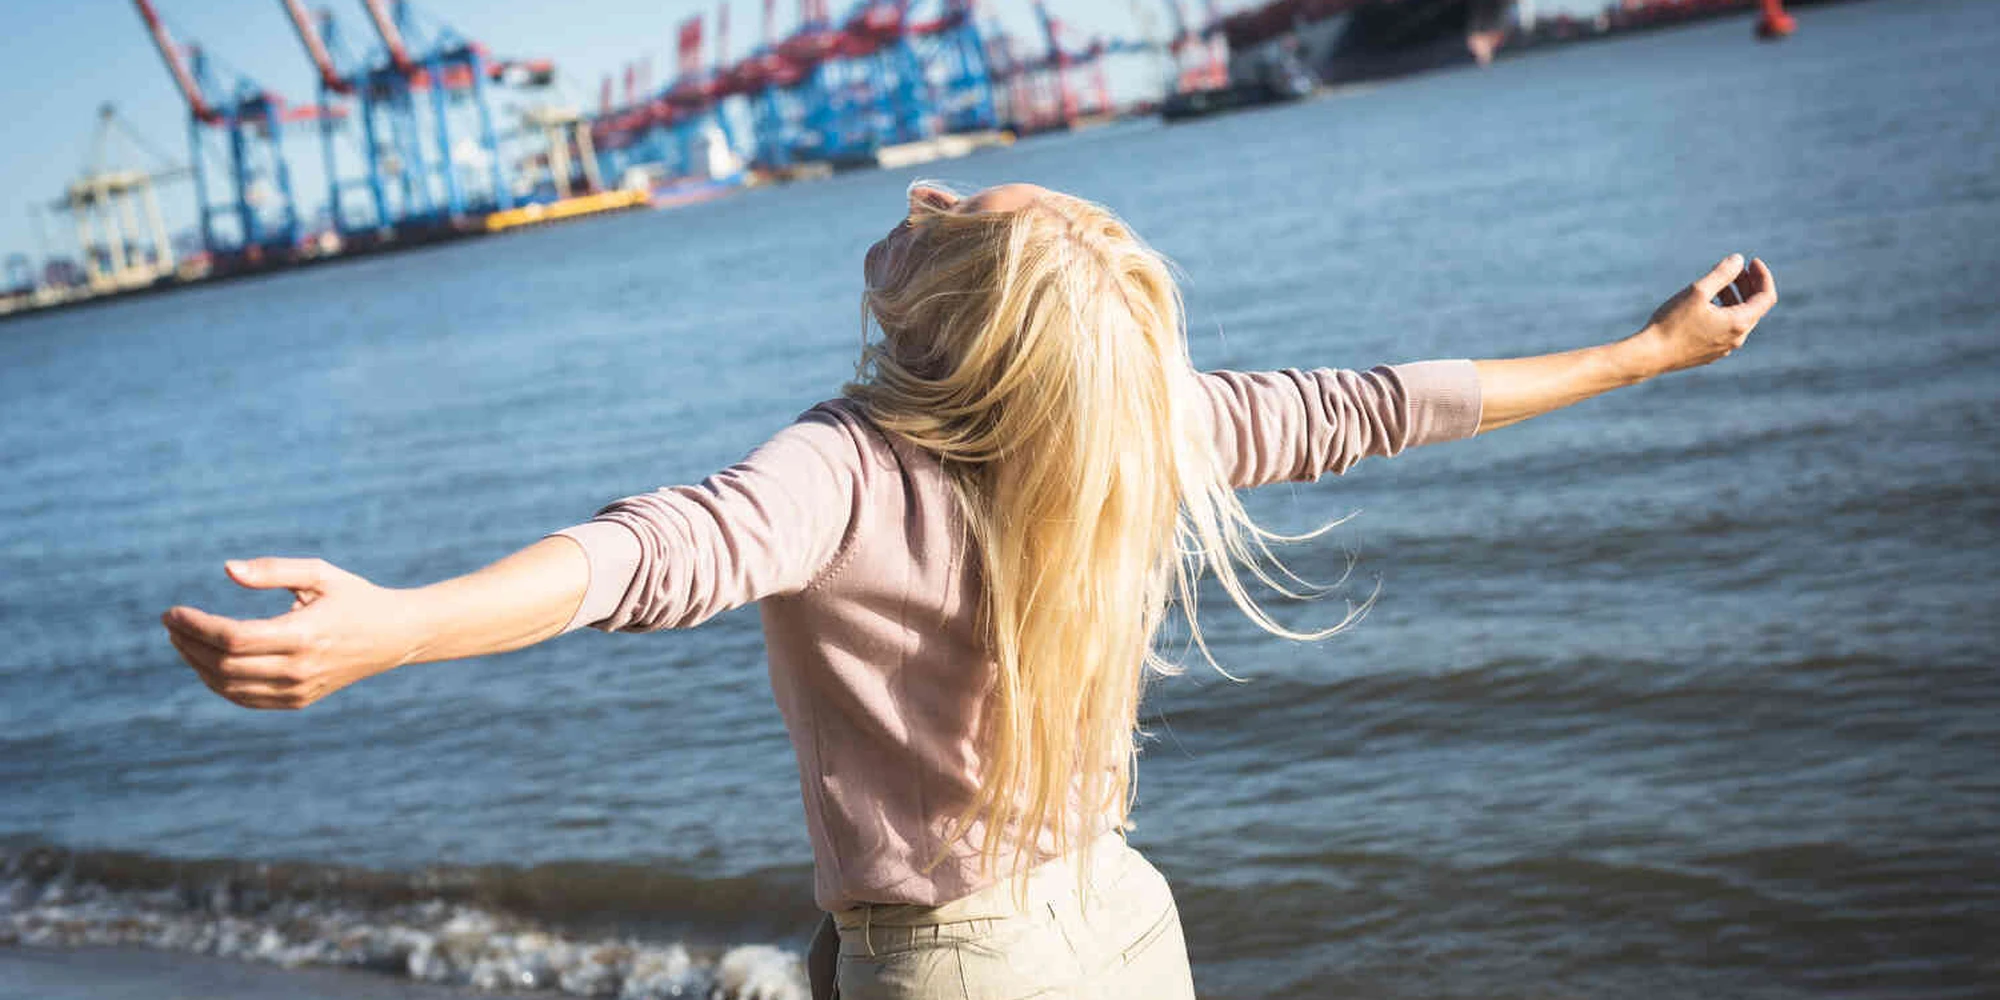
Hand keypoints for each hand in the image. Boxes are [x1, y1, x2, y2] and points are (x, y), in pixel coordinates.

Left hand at [163, 558, 418, 709]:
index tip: (172, 612)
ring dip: (197, 664)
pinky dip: (218, 684)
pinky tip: (206, 662)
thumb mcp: (321, 573)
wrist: (396, 636)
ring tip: (183, 641)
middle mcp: (300, 668)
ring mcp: (299, 689)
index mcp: (304, 635)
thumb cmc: (356, 597)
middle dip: (189, 643)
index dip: (196, 626)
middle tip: (172, 624)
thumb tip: (227, 569)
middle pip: (224, 665)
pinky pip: (246, 699)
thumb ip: (273, 570)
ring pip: (229, 686)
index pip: (233, 638)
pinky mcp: (299, 700)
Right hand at [1632, 254, 1777, 376]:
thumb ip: (1721, 273)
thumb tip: (1738, 259)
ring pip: (1738, 318)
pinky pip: (1725, 329)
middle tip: (1734, 268)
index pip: (1766, 297)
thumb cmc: (1672, 323)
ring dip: (1734, 297)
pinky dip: (1724, 311)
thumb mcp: (1698, 291)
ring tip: (1717, 283)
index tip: (1752, 261)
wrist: (1650, 356)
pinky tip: (1705, 304)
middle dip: (1747, 284)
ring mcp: (1723, 348)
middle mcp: (1736, 339)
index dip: (1763, 276)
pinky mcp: (1710, 353)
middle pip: (1754, 307)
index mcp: (1739, 323)